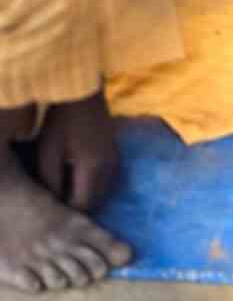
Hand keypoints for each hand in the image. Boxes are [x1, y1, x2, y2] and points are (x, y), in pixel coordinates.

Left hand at [37, 93, 119, 212]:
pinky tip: (77, 173)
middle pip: (96, 201)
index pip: (84, 205)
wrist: (82, 90)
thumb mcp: (48, 152)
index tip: (53, 205)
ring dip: (87, 193)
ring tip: (66, 186)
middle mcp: (110, 166)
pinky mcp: (115, 150)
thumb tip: (56, 201)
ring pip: (103, 190)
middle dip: (78, 204)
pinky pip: (106, 178)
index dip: (67, 210)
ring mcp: (116, 157)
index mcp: (94, 168)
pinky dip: (93, 182)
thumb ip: (51, 182)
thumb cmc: (62, 120)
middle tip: (59, 198)